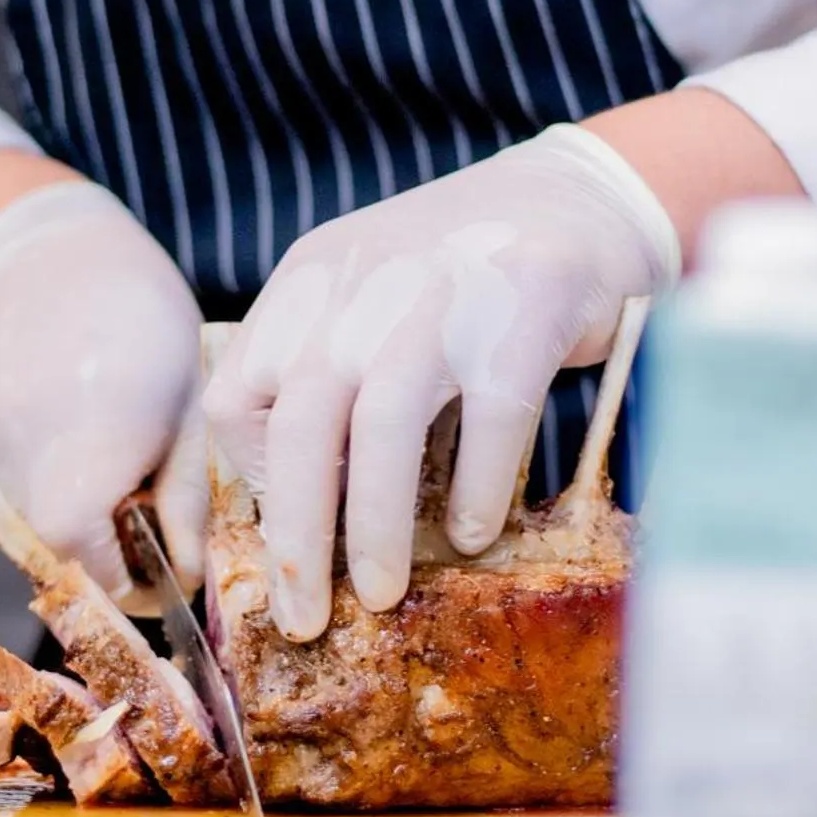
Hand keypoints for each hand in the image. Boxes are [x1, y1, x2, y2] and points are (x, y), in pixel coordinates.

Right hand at [0, 181, 206, 602]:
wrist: (53, 255)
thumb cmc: (147, 324)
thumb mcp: (195, 403)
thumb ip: (188, 498)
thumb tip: (189, 579)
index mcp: (97, 430)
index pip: (78, 547)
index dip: (117, 576)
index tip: (156, 572)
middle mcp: (26, 438)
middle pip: (51, 547)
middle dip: (99, 553)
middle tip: (141, 515)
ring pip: (26, 524)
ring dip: (72, 519)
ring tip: (109, 463)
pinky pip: (7, 491)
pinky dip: (45, 486)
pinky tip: (73, 438)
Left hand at [204, 125, 680, 639]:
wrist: (578, 196)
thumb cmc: (462, 277)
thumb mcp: (370, 302)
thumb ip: (330, 379)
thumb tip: (302, 515)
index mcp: (309, 281)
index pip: (238, 394)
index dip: (252, 480)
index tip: (285, 537)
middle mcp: (364, 282)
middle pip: (301, 422)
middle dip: (297, 537)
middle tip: (305, 619)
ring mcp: (444, 290)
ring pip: (384, 424)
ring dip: (377, 525)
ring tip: (382, 594)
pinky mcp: (526, 304)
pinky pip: (491, 416)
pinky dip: (477, 487)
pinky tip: (473, 534)